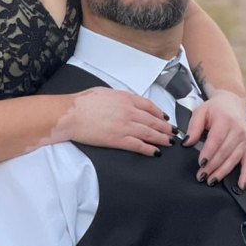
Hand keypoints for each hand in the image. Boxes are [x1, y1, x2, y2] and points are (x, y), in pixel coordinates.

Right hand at [58, 87, 176, 156]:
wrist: (71, 114)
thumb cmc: (83, 102)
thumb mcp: (105, 92)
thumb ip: (119, 97)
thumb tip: (125, 101)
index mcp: (126, 98)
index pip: (149, 106)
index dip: (160, 113)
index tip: (165, 118)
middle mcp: (129, 112)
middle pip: (153, 120)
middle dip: (165, 127)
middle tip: (173, 133)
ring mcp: (125, 126)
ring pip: (149, 133)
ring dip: (162, 139)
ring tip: (169, 143)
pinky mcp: (118, 140)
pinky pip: (138, 145)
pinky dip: (149, 149)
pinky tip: (155, 152)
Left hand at [183, 90, 245, 188]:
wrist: (233, 103)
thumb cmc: (215, 109)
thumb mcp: (201, 111)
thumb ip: (193, 127)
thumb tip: (187, 143)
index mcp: (225, 121)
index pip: (217, 140)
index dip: (209, 153)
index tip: (201, 163)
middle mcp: (237, 132)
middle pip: (225, 152)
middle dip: (212, 166)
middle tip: (201, 176)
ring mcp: (244, 141)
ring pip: (234, 159)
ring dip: (222, 172)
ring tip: (211, 181)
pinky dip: (245, 175)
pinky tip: (240, 186)